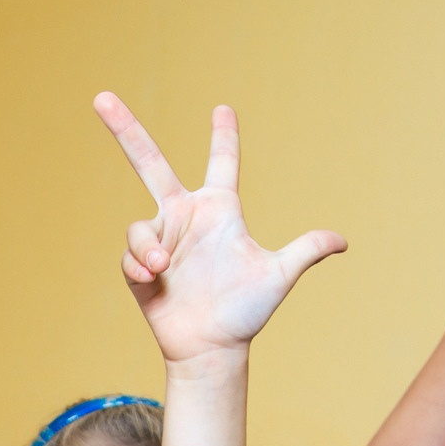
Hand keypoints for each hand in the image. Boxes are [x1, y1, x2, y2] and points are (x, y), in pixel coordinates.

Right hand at [94, 98, 345, 363]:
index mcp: (220, 210)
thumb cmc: (246, 312)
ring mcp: (160, 240)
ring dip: (150, 247)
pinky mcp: (138, 265)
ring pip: (140, 226)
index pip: (222, 162)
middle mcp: (186, 217)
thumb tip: (343, 242)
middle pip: (150, 163)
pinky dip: (141, 263)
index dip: (223, 135)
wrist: (211, 348)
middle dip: (126, 130)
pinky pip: (131, 252)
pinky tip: (155, 280)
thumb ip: (305, 251)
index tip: (223, 107)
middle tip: (101, 97)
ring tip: (164, 269)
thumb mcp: (278, 277)